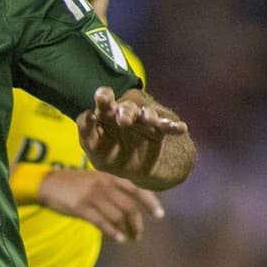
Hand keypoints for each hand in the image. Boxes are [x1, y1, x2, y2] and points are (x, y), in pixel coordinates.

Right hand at [38, 168, 162, 241]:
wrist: (48, 183)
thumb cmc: (75, 183)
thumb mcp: (96, 179)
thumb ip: (113, 187)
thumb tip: (133, 205)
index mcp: (110, 176)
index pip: (136, 188)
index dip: (150, 202)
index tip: (159, 215)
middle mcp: (104, 185)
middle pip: (129, 207)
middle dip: (137, 223)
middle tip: (139, 234)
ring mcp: (93, 196)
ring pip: (118, 217)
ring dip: (127, 230)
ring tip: (129, 238)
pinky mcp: (82, 208)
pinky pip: (103, 223)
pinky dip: (113, 233)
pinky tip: (119, 239)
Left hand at [77, 86, 191, 189]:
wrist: (134, 170)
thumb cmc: (107, 154)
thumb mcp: (92, 146)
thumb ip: (85, 130)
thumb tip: (87, 114)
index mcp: (107, 113)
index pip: (105, 100)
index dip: (104, 96)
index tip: (103, 97)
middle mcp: (126, 113)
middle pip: (126, 107)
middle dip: (126, 112)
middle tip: (123, 121)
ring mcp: (143, 121)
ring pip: (147, 114)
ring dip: (148, 116)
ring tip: (149, 119)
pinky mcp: (158, 131)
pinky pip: (167, 127)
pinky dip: (174, 127)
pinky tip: (181, 127)